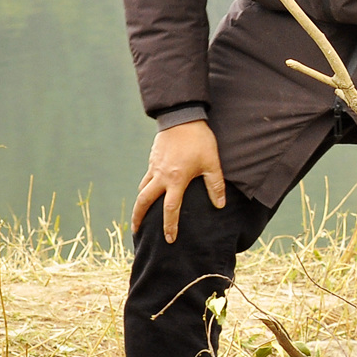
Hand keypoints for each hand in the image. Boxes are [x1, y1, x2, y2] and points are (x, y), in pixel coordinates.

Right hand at [135, 119, 225, 240]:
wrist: (182, 117)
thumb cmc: (199, 140)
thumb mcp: (211, 163)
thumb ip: (215, 185)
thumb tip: (220, 205)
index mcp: (176, 180)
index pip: (170, 209)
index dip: (170, 225)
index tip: (169, 239)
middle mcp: (161, 176)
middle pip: (144, 201)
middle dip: (138, 218)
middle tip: (136, 231)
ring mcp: (154, 167)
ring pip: (142, 189)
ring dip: (140, 203)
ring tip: (140, 214)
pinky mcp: (153, 159)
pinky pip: (146, 178)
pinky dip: (145, 187)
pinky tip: (149, 191)